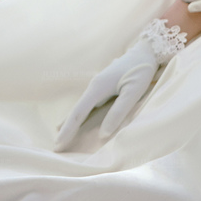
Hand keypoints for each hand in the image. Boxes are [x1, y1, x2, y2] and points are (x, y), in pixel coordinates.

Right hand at [53, 36, 159, 151]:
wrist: (145, 52)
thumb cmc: (140, 71)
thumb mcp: (133, 91)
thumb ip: (119, 111)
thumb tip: (103, 134)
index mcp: (98, 87)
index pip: (79, 112)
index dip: (68, 129)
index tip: (58, 144)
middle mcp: (93, 86)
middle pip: (76, 111)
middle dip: (65, 129)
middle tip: (55, 148)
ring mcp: (96, 86)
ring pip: (80, 108)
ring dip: (70, 123)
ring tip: (61, 139)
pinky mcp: (102, 88)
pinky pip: (87, 105)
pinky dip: (78, 116)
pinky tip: (72, 122)